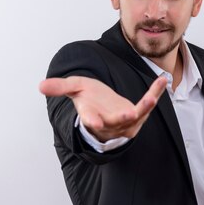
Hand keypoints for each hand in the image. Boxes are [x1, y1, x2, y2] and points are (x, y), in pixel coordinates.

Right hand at [39, 75, 166, 141]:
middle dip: (123, 119)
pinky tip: (162, 79)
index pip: (91, 122)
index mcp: (92, 119)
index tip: (93, 123)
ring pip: (137, 116)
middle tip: (130, 114)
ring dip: (146, 106)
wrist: (103, 107)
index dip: (92, 122)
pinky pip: (148, 104)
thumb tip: (41, 86)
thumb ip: (60, 87)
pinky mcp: (139, 116)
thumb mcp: (74, 89)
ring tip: (153, 96)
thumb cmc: (89, 99)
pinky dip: (155, 92)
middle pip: (117, 123)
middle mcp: (110, 124)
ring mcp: (126, 123)